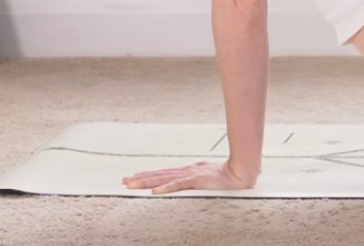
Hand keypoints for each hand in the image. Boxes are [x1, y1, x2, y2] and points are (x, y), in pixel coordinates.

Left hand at [122, 160, 257, 194]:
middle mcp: (186, 171)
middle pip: (158, 175)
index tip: (132, 177)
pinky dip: (166, 188)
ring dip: (146, 182)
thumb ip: (194, 178)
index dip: (146, 176)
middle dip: (140, 179)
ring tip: (131, 185)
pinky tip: (155, 192)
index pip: (162, 174)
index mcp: (187, 171)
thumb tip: (184, 180)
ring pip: (163, 179)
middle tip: (123, 181)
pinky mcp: (197, 180)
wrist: (240, 173)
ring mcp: (190, 175)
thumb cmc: (225, 175)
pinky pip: (178, 185)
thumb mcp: (205, 177)